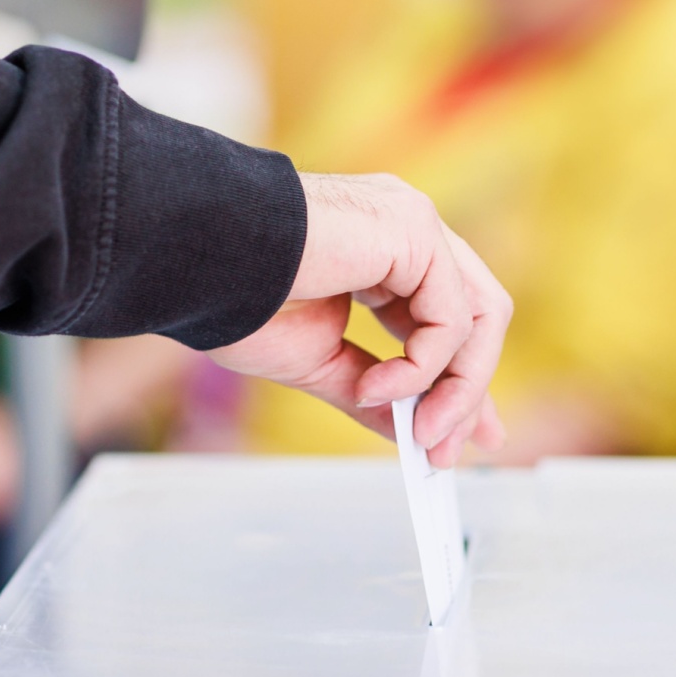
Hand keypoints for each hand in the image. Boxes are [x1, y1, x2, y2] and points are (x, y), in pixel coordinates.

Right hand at [209, 173, 510, 467]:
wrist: (198, 264)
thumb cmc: (236, 298)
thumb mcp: (319, 363)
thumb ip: (372, 393)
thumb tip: (413, 432)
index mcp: (383, 253)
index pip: (447, 318)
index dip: (461, 380)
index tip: (462, 437)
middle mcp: (406, 232)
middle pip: (474, 319)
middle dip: (467, 391)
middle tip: (443, 451)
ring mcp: (413, 225)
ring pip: (477, 318)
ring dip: (456, 389)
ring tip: (420, 434)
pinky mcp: (414, 230)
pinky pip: (450, 318)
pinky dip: (423, 368)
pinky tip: (376, 388)